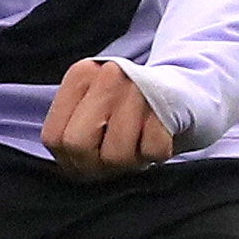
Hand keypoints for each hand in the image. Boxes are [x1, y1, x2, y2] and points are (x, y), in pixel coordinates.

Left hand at [41, 57, 176, 177]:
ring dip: (130, 161)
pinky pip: (152, 153)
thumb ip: (69, 131)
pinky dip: (156, 155)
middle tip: (113, 155)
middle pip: (78, 146)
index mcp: (80, 74)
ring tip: (137, 144)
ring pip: (116, 155)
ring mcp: (139, 87)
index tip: (90, 154)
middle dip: (96, 164)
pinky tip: (157, 138)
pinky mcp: (168, 104)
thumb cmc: (129, 114)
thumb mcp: (90, 113)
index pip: (54, 138)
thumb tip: (66, 161)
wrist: (185, 94)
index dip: (70, 161)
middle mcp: (108, 74)